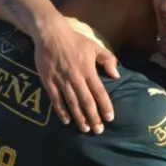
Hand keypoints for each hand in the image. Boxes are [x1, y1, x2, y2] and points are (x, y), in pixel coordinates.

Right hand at [35, 19, 118, 133]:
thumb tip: (116, 75)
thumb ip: (107, 60)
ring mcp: (61, 80)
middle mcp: (75, 78)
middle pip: (86, 101)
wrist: (50, 34)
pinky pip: (55, 99)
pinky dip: (61, 111)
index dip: (105, 106)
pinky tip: (66, 120)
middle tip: (99, 131)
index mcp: (88, 70)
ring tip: (85, 129)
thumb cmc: (74, 40)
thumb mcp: (94, 46)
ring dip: (79, 117)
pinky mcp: (48, 81)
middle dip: (93, 117)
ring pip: (72, 103)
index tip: (110, 118)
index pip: (99, 91)